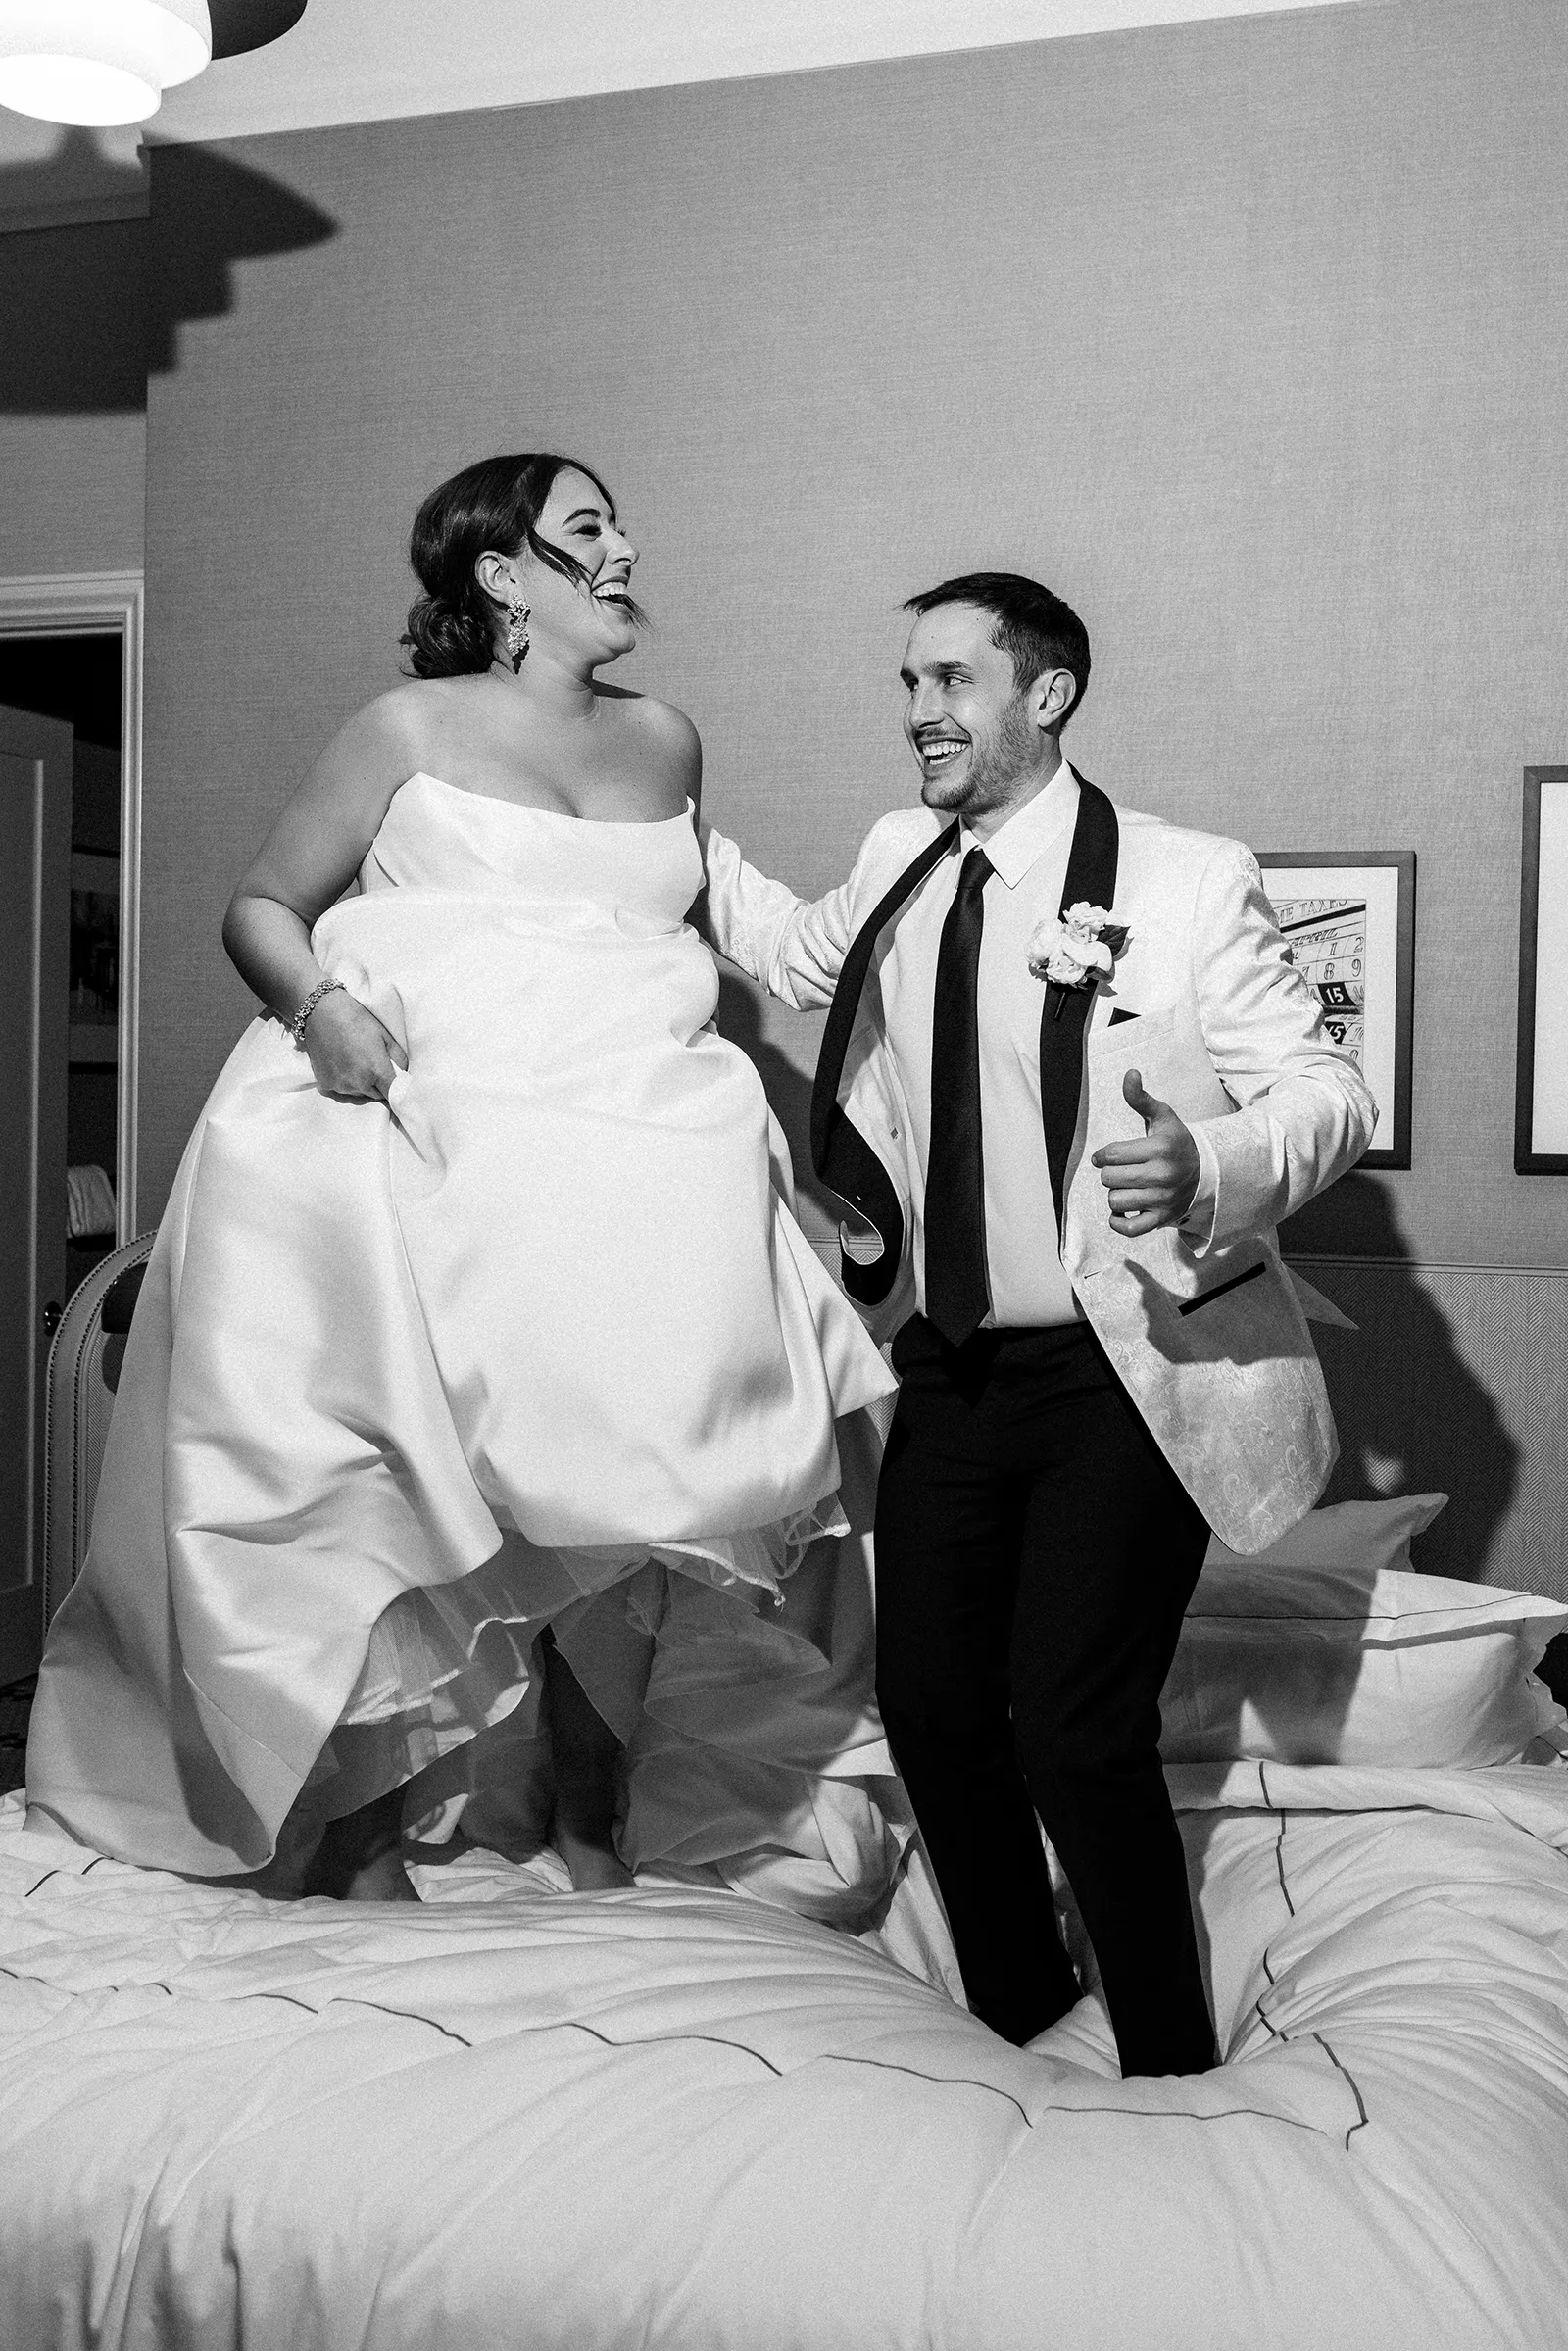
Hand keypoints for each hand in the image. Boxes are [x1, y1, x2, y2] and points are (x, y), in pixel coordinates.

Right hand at [300, 987, 407, 1100]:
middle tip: (375, 1065)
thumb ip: (398, 1058)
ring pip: (359, 1093)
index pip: (394, 1094)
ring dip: (362, 1084)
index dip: (398, 1091)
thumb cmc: (356, 1019)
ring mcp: (340, 1085)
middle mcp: (358, 1083)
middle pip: (377, 1095)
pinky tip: (342, 1063)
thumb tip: (403, 1072)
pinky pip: (342, 1089)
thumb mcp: (384, 1035)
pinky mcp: (326, 1083)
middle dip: (380, 1085)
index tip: (398, 1085)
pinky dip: (345, 1081)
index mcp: (376, 1071)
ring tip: (356, 1061)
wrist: (321, 1012)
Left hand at [1091, 1069, 1199, 1236]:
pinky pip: (1129, 1228)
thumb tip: (1130, 1074)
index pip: (1110, 1155)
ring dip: (1115, 1195)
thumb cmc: (1177, 1143)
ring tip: (1127, 1187)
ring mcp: (1163, 1199)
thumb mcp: (1161, 1117)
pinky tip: (1122, 1210)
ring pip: (1115, 1202)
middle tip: (1121, 1171)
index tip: (1108, 1156)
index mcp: (1159, 1148)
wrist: (1207, 1171)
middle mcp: (1162, 1175)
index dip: (1103, 1155)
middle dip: (1109, 1174)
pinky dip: (1118, 1222)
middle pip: (1109, 1179)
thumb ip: (1140, 1098)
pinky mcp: (1163, 1219)